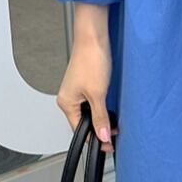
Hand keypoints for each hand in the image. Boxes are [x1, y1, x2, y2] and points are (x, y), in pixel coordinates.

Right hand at [55, 7, 117, 152]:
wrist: (94, 36)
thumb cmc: (91, 59)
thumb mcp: (98, 93)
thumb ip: (100, 117)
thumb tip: (102, 136)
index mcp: (66, 103)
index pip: (79, 131)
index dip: (95, 139)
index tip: (109, 145)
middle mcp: (69, 98)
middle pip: (84, 122)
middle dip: (100, 129)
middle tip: (115, 135)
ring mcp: (78, 90)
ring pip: (90, 112)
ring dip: (103, 118)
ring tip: (115, 122)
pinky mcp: (87, 82)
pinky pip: (93, 101)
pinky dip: (103, 107)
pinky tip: (111, 107)